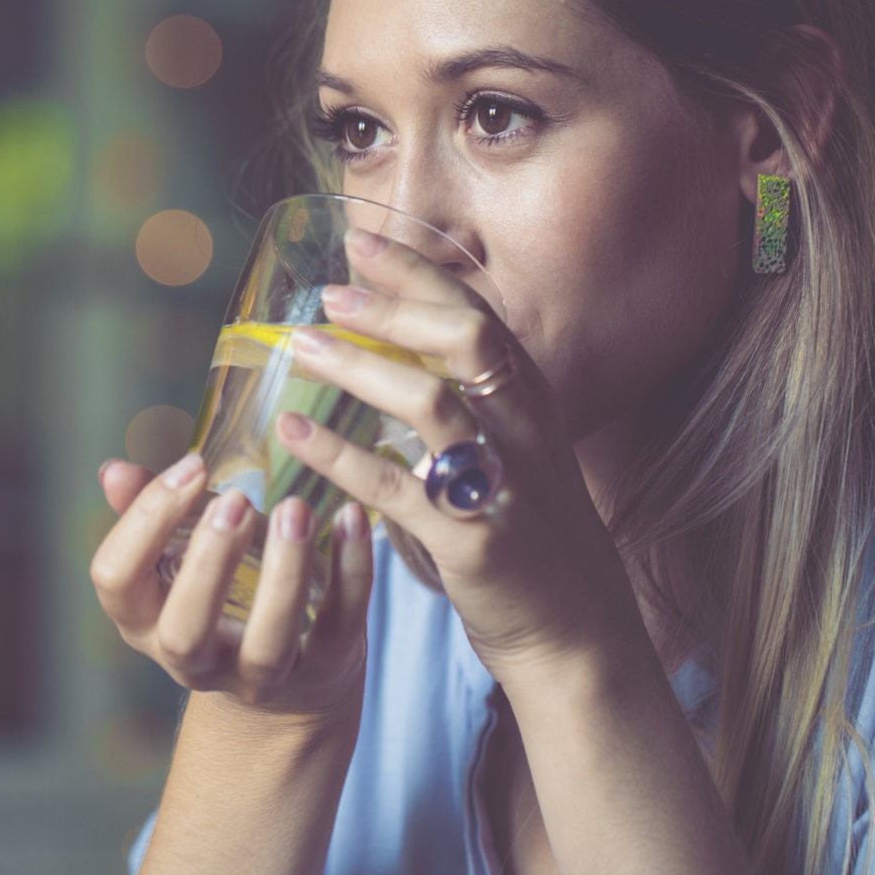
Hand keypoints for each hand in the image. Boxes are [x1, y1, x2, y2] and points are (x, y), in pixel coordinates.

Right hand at [90, 456, 372, 717]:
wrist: (290, 680)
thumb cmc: (223, 594)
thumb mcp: (181, 555)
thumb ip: (151, 512)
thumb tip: (112, 471)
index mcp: (146, 620)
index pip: (116, 580)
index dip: (143, 522)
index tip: (192, 466)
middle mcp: (194, 659)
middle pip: (184, 630)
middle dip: (208, 563)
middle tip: (238, 500)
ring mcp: (260, 675)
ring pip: (267, 643)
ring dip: (283, 574)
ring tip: (295, 509)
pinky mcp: (323, 668)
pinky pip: (339, 625)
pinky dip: (350, 573)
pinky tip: (352, 520)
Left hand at [276, 229, 645, 679]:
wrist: (578, 635)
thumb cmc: (533, 537)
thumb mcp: (519, 451)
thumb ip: (472, 399)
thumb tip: (399, 346)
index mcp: (532, 401)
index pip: (478, 312)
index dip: (419, 271)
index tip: (363, 239)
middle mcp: (524, 431)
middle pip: (467, 339)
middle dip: (396, 305)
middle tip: (331, 292)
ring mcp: (502, 485)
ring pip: (432, 403)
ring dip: (361, 367)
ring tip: (301, 348)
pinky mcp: (471, 542)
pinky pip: (398, 489)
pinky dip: (342, 457)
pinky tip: (296, 435)